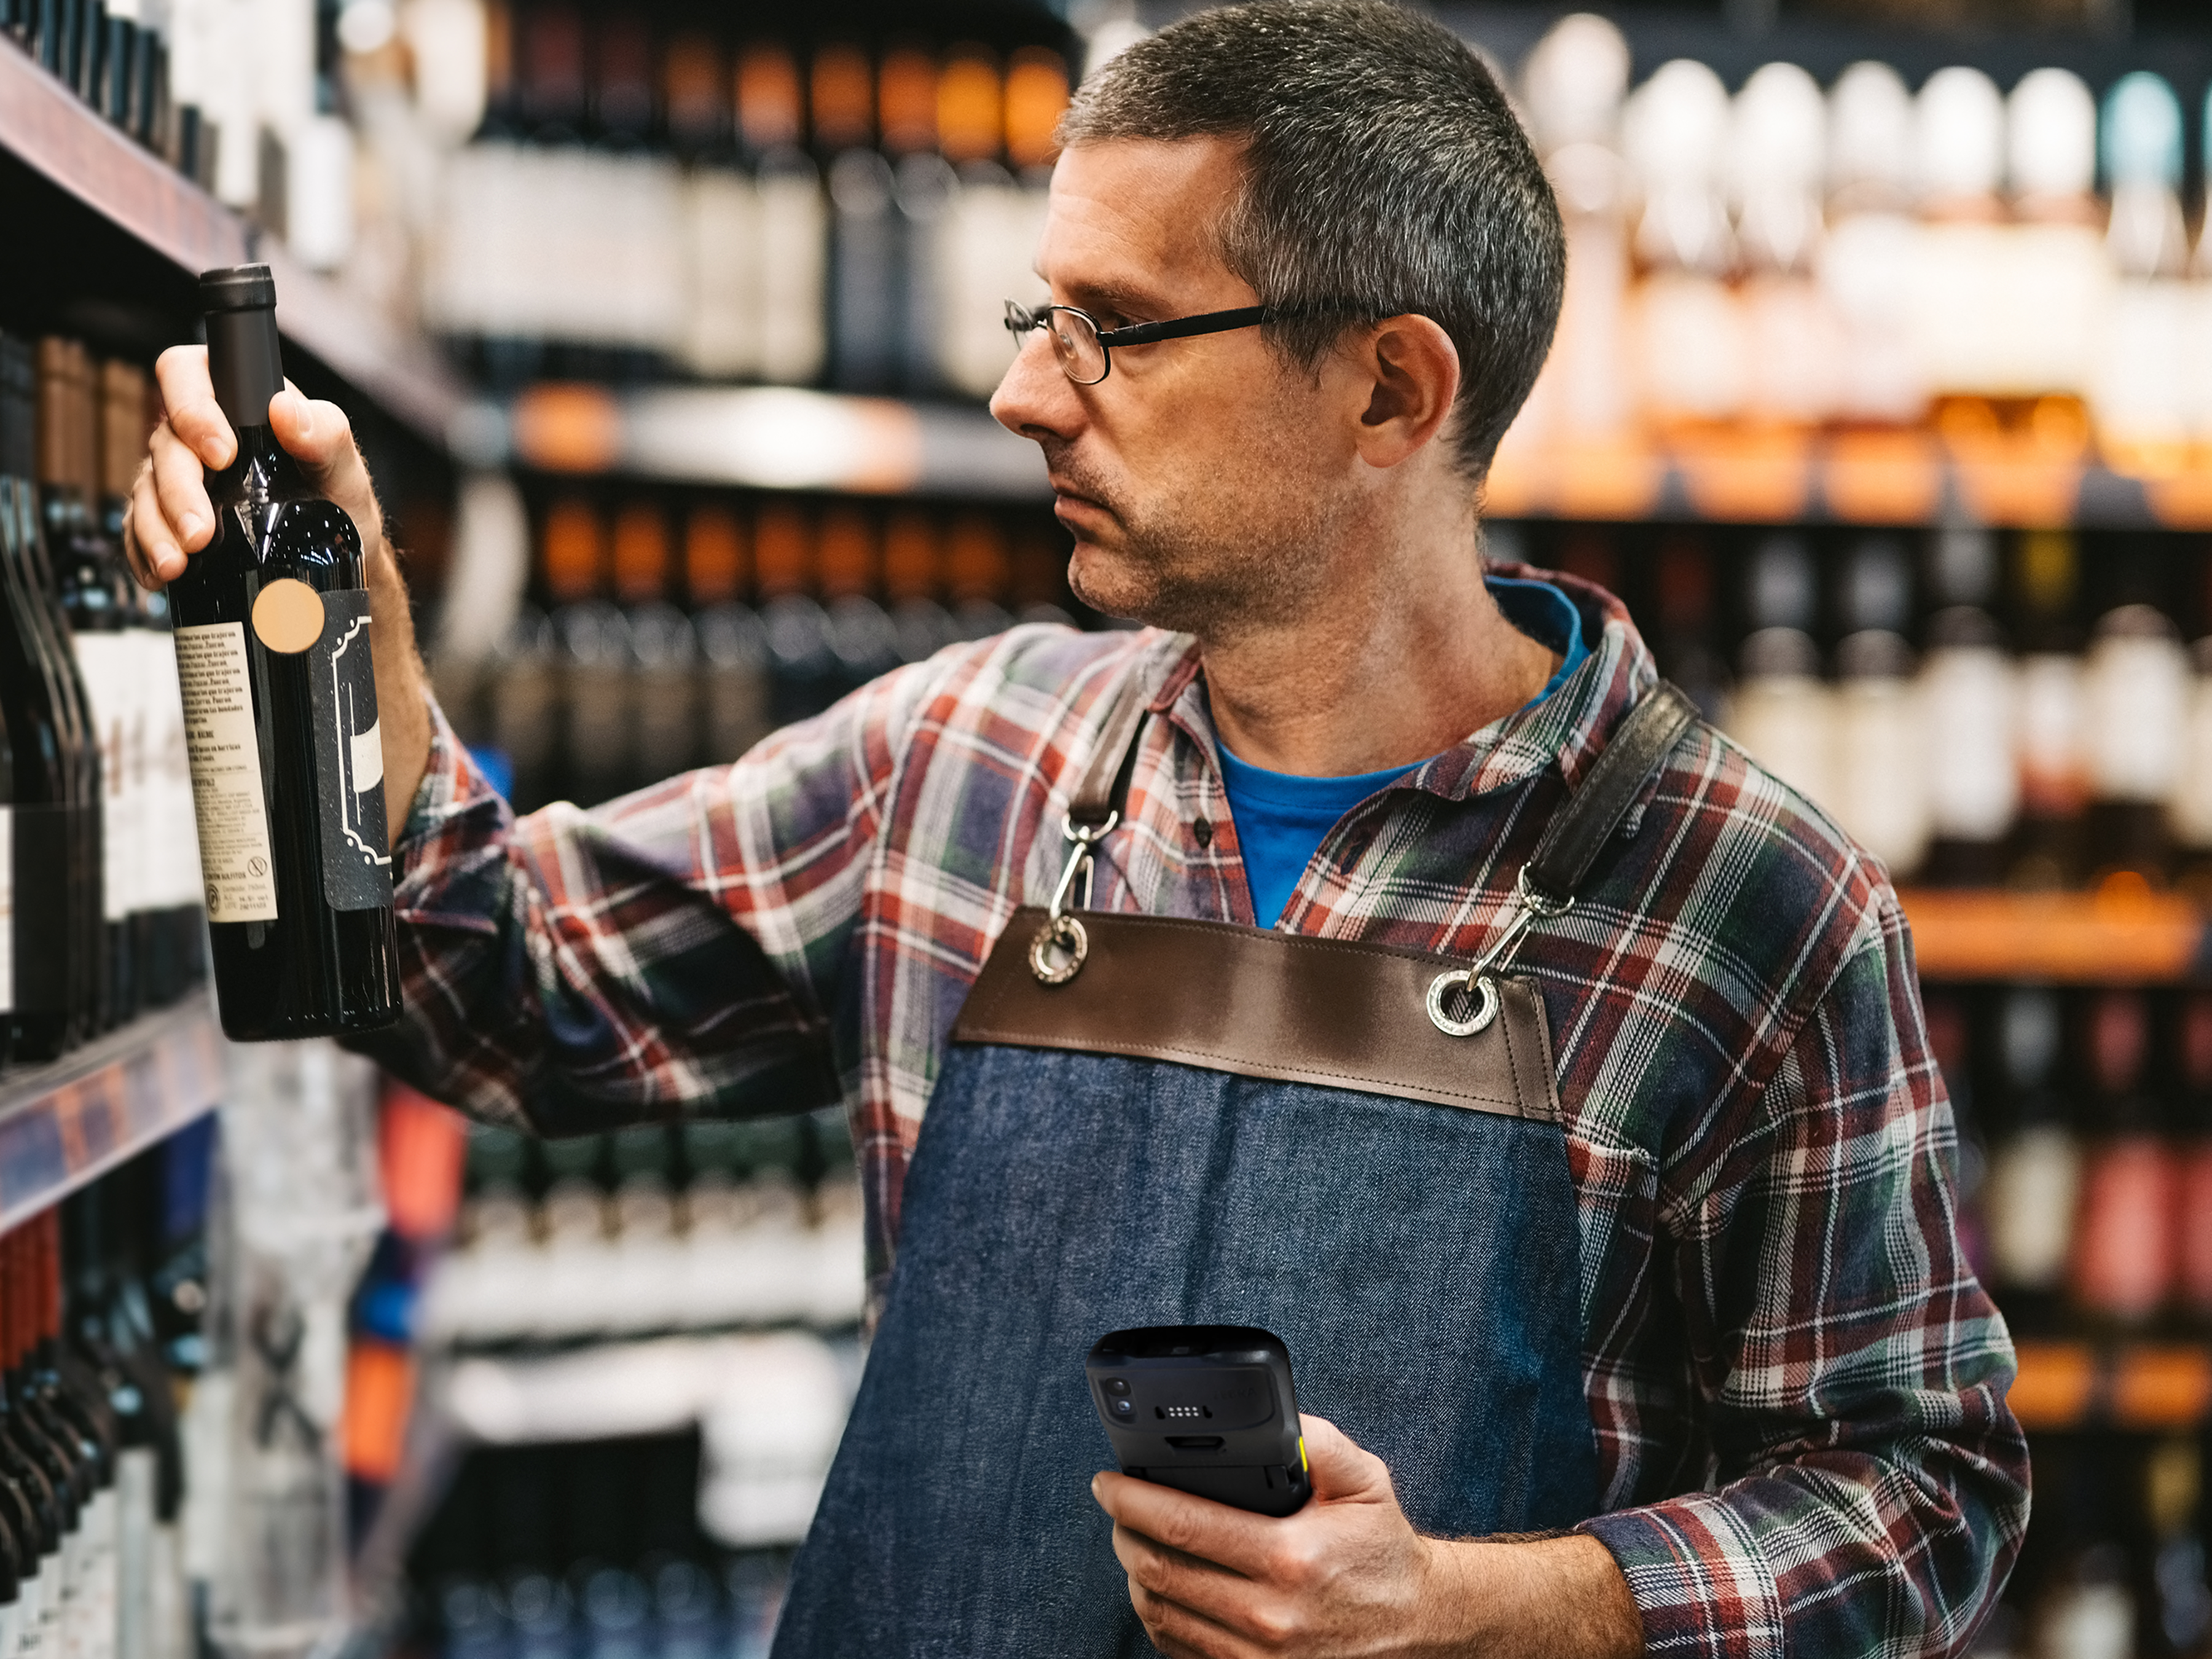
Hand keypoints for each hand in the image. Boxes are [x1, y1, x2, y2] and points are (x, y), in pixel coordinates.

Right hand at [122, 344, 389, 589]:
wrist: (341, 557)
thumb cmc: (340, 498)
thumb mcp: (343, 465)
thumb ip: (325, 432)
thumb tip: (285, 410)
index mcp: (235, 404)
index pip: (186, 375)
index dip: (191, 408)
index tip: (221, 453)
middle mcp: (198, 437)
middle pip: (164, 446)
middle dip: (178, 492)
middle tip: (201, 534)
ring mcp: (179, 479)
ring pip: (146, 491)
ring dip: (156, 530)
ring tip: (178, 565)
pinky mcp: (170, 519)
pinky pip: (139, 531)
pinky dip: (146, 554)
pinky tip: (162, 576)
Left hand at [1092, 1414, 1643, 1657]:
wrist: (1417, 1622)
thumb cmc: (1382, 1549)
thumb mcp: (1365, 1481)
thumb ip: (1318, 1443)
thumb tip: (1276, 1422)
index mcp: (1291, 1557)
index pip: (1183, 1524)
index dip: (1132, 1499)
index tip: (1109, 1481)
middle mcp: (1270, 1615)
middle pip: (1159, 1570)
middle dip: (1124, 1532)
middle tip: (1117, 1506)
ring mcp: (1259, 1657)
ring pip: (1161, 1613)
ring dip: (1136, 1571)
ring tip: (1135, 1539)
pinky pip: (1179, 1648)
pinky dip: (1159, 1614)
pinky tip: (1163, 1584)